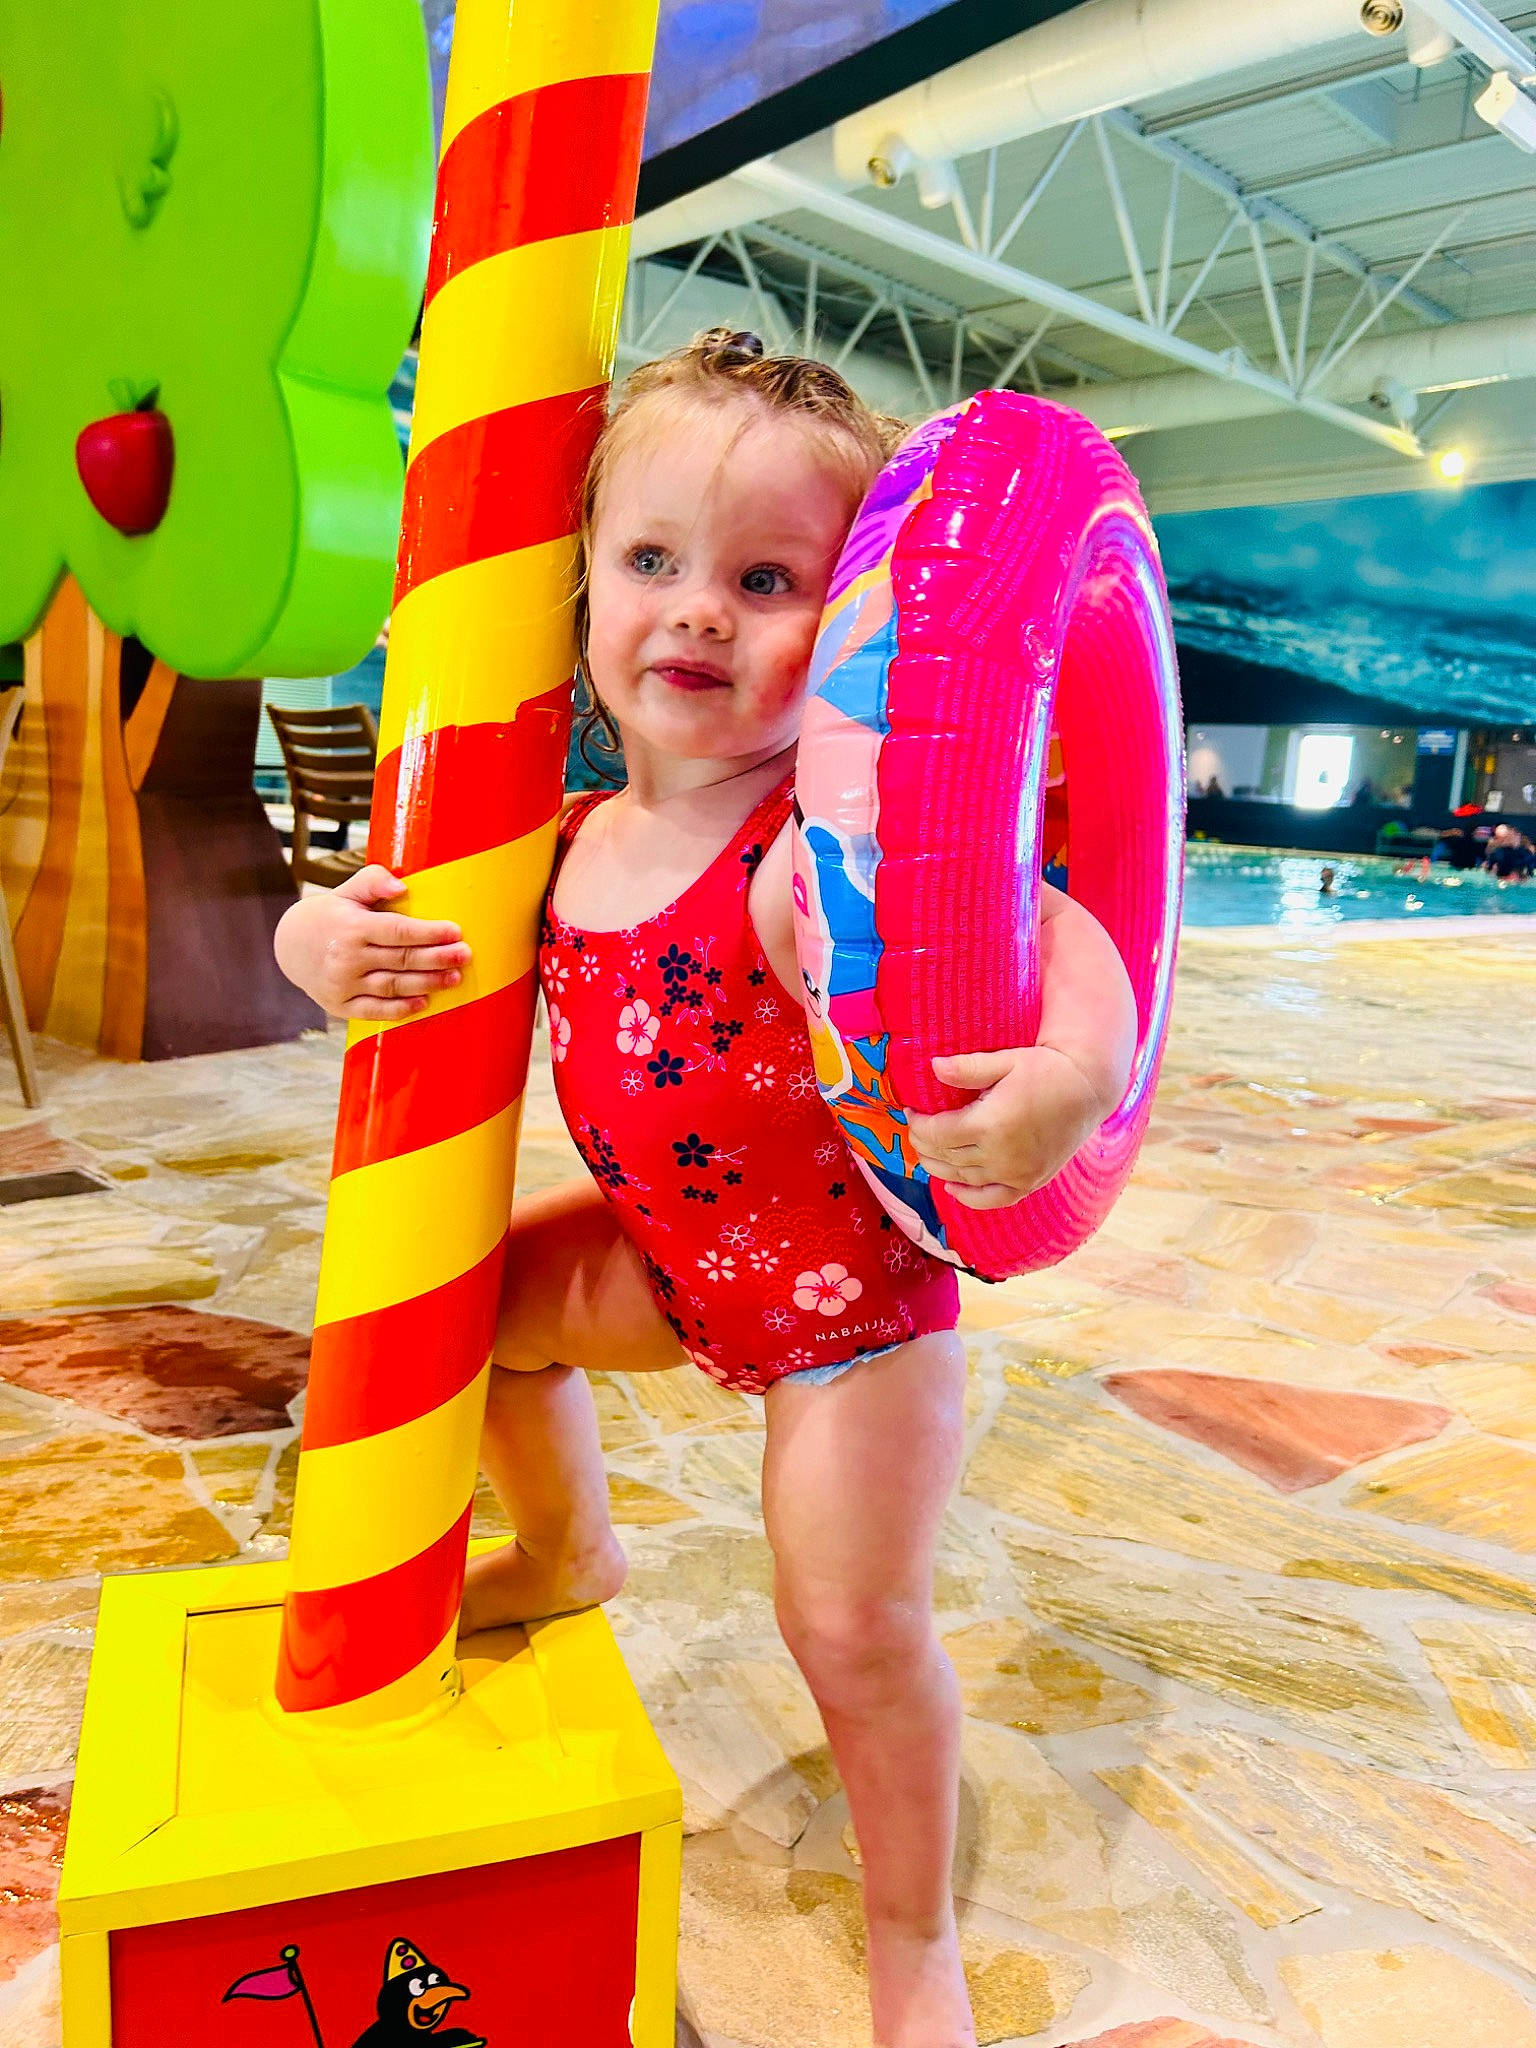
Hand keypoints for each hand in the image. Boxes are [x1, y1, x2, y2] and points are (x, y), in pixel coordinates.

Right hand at [273, 864, 470, 1020]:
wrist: (289, 947)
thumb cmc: (329, 915)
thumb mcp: (346, 891)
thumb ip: (373, 881)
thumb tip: (401, 887)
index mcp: (351, 927)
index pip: (397, 931)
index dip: (429, 933)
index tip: (455, 932)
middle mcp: (346, 958)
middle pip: (401, 960)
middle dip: (437, 958)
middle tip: (464, 955)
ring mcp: (343, 985)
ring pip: (393, 986)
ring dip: (428, 983)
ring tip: (454, 977)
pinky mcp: (341, 1006)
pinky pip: (376, 1011)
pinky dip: (401, 1009)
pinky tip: (424, 1002)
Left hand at [905, 1045, 1115, 1209]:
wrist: (1088, 1087)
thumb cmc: (1046, 1069)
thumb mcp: (1004, 1061)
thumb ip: (967, 1068)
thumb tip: (933, 1067)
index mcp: (989, 1124)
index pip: (937, 1134)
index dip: (918, 1125)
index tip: (911, 1113)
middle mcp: (1000, 1155)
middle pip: (947, 1157)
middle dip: (924, 1144)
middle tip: (917, 1131)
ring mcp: (1016, 1172)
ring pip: (964, 1178)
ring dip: (940, 1168)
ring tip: (927, 1153)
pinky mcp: (1031, 1181)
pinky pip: (994, 1199)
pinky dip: (970, 1198)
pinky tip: (953, 1188)